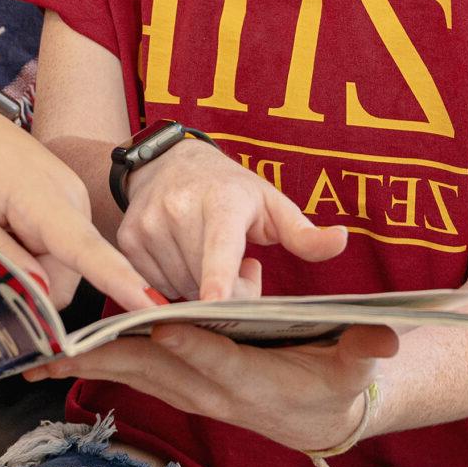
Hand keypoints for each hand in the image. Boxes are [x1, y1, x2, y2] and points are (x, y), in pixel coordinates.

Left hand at [0, 94, 156, 312]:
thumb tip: (41, 295)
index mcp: (42, 195)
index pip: (84, 248)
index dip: (117, 281)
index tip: (151, 306)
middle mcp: (71, 199)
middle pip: (65, 278)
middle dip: (27, 288)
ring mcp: (72, 202)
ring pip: (60, 270)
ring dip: (24, 270)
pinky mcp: (66, 208)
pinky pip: (57, 255)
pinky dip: (28, 257)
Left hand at [24, 323, 398, 452]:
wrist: (322, 418)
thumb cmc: (338, 380)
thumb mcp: (357, 363)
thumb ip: (366, 346)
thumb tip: (386, 334)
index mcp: (253, 380)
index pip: (218, 359)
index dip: (191, 343)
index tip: (162, 324)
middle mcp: (212, 391)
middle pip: (157, 368)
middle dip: (112, 355)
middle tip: (67, 345)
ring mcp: (190, 392)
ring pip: (135, 372)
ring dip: (89, 365)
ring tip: (40, 357)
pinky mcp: (177, 387)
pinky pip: (130, 374)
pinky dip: (93, 367)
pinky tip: (52, 363)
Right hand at [120, 139, 346, 302]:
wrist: (168, 164)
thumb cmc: (231, 191)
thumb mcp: (270, 205)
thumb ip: (303, 233)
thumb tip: (341, 241)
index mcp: (221, 201)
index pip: (220, 245)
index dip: (218, 277)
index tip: (214, 302)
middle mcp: (178, 209)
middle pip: (204, 281)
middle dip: (225, 293)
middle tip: (240, 270)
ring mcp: (148, 224)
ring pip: (178, 288)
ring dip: (196, 289)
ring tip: (207, 260)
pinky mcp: (127, 239)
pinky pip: (153, 285)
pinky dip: (171, 284)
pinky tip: (182, 259)